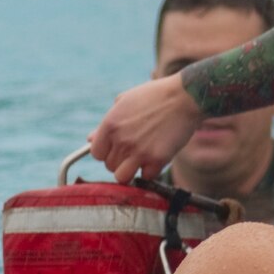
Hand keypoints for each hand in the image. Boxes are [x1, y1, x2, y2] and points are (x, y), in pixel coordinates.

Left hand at [88, 74, 202, 181]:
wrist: (184, 97)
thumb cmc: (154, 96)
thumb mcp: (124, 102)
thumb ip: (106, 124)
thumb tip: (89, 139)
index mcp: (110, 124)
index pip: (96, 153)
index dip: (105, 153)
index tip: (116, 149)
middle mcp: (121, 140)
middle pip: (109, 166)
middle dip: (120, 161)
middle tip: (134, 151)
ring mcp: (138, 151)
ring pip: (122, 177)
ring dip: (131, 171)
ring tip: (141, 160)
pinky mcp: (157, 159)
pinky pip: (146, 177)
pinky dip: (150, 171)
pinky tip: (156, 158)